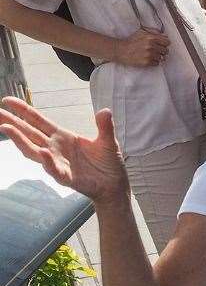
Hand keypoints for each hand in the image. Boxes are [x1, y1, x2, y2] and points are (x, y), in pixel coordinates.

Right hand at [0, 99, 128, 204]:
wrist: (115, 184)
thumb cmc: (107, 162)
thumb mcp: (108, 141)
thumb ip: (104, 126)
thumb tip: (105, 110)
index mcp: (62, 136)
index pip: (38, 121)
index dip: (23, 111)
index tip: (7, 101)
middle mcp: (55, 148)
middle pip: (29, 133)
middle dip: (12, 123)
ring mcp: (58, 162)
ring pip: (34, 151)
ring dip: (20, 140)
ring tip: (7, 128)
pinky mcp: (66, 177)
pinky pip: (54, 169)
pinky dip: (48, 162)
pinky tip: (43, 153)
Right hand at [112, 29, 168, 66]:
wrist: (121, 50)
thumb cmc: (131, 41)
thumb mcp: (141, 32)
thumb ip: (153, 31)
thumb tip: (164, 34)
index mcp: (151, 37)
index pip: (167, 42)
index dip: (165, 44)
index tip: (162, 45)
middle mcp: (151, 46)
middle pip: (166, 50)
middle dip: (162, 51)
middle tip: (156, 51)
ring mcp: (149, 54)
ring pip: (162, 57)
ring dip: (158, 57)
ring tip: (150, 55)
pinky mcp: (147, 62)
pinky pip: (157, 63)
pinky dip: (154, 62)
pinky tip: (148, 59)